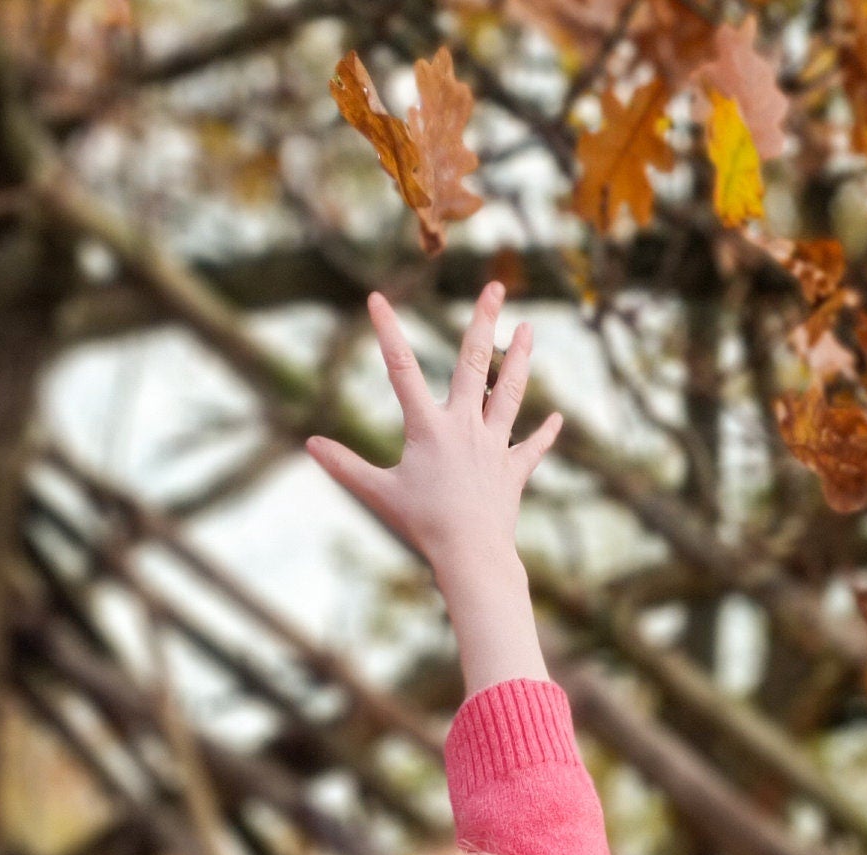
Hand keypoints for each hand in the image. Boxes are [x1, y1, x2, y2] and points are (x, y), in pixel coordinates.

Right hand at [307, 280, 561, 694]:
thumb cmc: (423, 526)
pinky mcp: (513, 471)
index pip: (401, 368)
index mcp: (429, 426)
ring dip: (521, 358)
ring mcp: (494, 445)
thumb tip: (310, 445)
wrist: (472, 555)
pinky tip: (556, 419)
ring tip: (529, 329)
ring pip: (511, 392)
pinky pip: (531, 448)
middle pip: (476, 362)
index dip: (387, 331)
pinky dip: (544, 434)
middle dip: (484, 321)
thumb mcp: (378, 494)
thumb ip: (345, 466)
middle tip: (496, 286)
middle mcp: (465, 425)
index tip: (377, 298)